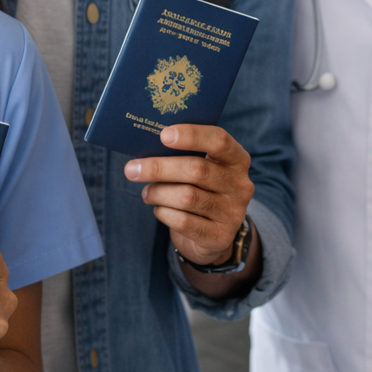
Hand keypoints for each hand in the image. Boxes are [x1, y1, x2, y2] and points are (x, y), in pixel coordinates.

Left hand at [125, 124, 253, 265]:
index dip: (192, 135)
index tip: (163, 135)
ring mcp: (232, 212)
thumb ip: (186, 155)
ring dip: (159, 192)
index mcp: (237, 159)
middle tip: (132, 169)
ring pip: (187, 197)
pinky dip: (164, 213)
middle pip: (197, 170)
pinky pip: (183, 221)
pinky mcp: (220, 236)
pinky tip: (159, 209)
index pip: (219, 141)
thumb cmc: (201, 190)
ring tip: (146, 192)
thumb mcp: (203, 168)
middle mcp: (240, 185)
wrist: (214, 234)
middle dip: (160, 168)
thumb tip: (148, 144)